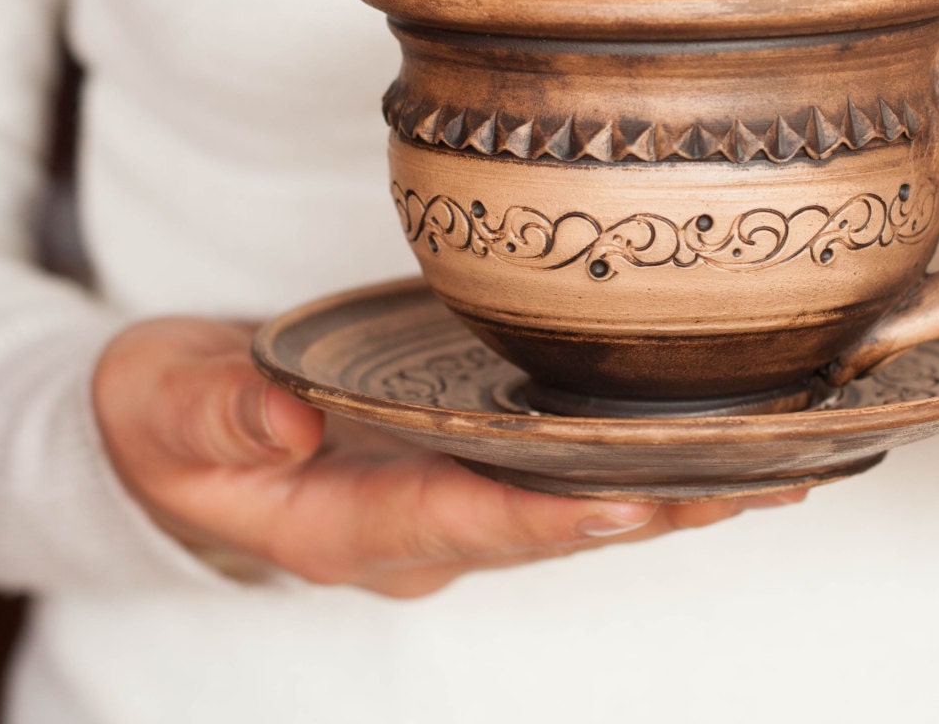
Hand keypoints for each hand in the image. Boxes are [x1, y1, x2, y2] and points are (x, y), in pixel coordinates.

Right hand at [93, 318, 800, 596]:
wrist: (183, 430)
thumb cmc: (166, 422)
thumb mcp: (159, 407)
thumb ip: (212, 415)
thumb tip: (281, 421)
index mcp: (343, 525)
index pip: (457, 522)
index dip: (545, 515)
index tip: (631, 497)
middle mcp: (418, 530)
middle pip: (551, 527)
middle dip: (654, 509)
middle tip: (759, 483)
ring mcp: (451, 504)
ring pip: (578, 511)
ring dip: (676, 493)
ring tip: (778, 470)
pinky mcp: (471, 466)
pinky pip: (571, 475)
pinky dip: (646, 461)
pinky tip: (720, 443)